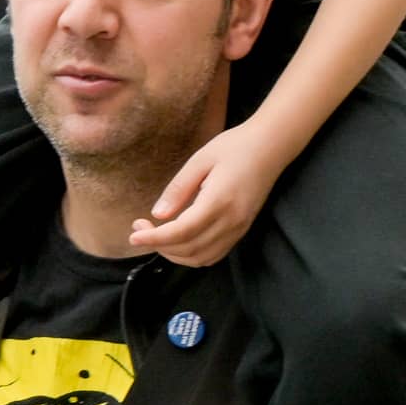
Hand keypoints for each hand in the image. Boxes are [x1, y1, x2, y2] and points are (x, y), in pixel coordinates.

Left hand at [132, 122, 295, 266]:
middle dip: (159, 245)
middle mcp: (231, 221)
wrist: (271, 147)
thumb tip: (157, 214)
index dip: (155, 238)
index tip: (134, 235)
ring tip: (156, 236)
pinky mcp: (242, 230)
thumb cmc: (234, 147)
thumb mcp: (200, 160)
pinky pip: (214, 254)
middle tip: (139, 229)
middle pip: (189, 249)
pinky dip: (192, 255)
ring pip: (201, 257)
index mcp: (219, 201)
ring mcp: (239, 228)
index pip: (182, 231)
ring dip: (174, 254)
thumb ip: (179, 189)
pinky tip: (178, 241)